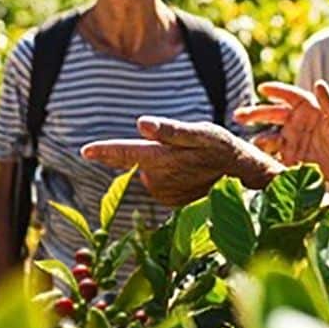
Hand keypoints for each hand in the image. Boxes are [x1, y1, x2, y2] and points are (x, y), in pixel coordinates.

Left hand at [81, 117, 283, 205]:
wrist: (243, 178)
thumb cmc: (221, 148)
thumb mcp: (200, 133)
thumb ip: (169, 130)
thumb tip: (141, 124)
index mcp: (162, 159)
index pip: (126, 153)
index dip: (105, 150)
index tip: (85, 150)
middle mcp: (158, 180)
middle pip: (138, 161)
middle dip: (149, 152)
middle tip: (180, 151)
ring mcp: (164, 194)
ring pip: (150, 172)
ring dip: (162, 164)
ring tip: (189, 161)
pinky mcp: (171, 203)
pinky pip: (161, 184)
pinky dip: (171, 176)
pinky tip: (189, 173)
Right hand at [233, 80, 328, 183]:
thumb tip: (319, 83)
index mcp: (307, 108)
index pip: (288, 95)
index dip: (276, 91)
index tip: (262, 88)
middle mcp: (294, 122)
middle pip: (270, 114)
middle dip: (254, 114)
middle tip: (238, 116)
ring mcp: (290, 140)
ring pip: (268, 137)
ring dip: (258, 140)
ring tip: (253, 144)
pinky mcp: (289, 159)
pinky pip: (273, 157)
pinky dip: (264, 158)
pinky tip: (258, 161)